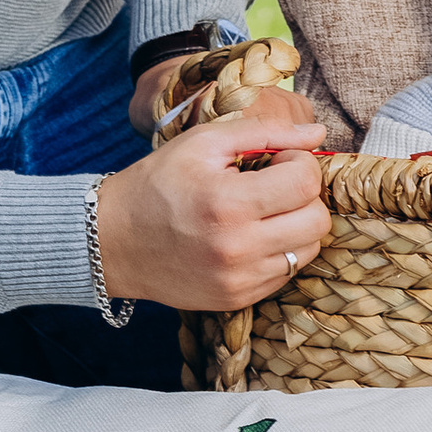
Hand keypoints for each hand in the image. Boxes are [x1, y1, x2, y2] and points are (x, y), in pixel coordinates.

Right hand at [94, 127, 327, 311]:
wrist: (113, 241)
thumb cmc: (158, 183)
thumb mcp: (203, 143)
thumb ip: (265, 131)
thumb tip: (318, 132)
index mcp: (228, 203)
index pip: (306, 182)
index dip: (301, 163)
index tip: (278, 161)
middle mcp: (238, 249)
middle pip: (317, 221)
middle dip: (305, 195)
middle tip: (276, 185)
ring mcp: (239, 281)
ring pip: (309, 251)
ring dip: (297, 225)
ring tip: (264, 211)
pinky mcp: (237, 300)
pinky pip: (286, 274)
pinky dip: (279, 251)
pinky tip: (251, 235)